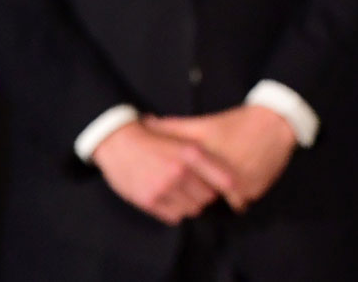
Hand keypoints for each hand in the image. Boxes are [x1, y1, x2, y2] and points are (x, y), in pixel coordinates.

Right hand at [90, 119, 237, 224]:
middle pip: (209, 197)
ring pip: (193, 209)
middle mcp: (180, 171)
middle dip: (206, 195)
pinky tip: (169, 200)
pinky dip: (175, 211)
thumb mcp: (182, 140)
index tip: (239, 197)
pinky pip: (174, 217)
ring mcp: (165, 187)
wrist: (119, 142)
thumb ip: (201, 158)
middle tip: (198, 190)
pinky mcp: (150, 200)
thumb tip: (228, 179)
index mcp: (191, 152)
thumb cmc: (154, 141)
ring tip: (182, 194)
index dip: (234, 191)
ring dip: (191, 204)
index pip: (225, 180)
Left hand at [146, 105, 296, 211]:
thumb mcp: (204, 124)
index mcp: (206, 161)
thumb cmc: (236, 123)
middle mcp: (223, 178)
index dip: (176, 187)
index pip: (183, 185)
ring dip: (216, 199)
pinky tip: (232, 188)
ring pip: (219, 203)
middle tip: (192, 192)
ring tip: (213, 191)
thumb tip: (145, 122)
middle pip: (201, 198)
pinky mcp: (255, 192)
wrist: (276, 122)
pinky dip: (234, 197)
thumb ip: (173, 127)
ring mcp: (240, 187)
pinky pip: (238, 203)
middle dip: (196, 196)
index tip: (173, 186)